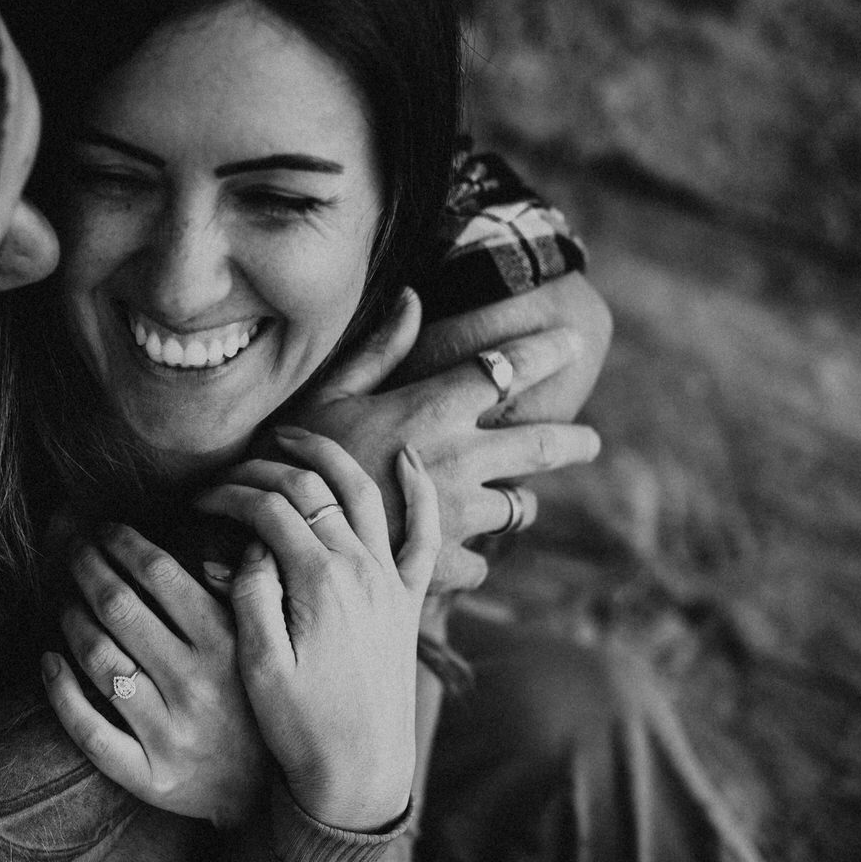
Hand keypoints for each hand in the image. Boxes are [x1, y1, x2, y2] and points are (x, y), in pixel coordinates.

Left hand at [41, 525, 270, 827]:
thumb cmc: (258, 705)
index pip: (161, 575)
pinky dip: (60, 690)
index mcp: (227, 645)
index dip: (124, 543)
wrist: (268, 796)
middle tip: (74, 551)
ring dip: (72, 619)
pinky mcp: (146, 774)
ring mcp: (168, 732)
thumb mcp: (263, 648)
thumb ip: (239, 596)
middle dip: (87, 568)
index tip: (106, 529)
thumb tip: (207, 543)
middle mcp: (195, 686)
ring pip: (99, 660)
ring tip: (66, 601)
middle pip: (120, 608)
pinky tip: (49, 661)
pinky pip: (88, 729)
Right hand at [193, 429, 440, 828]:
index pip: (267, 507)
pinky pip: (425, 532)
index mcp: (319, 582)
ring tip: (295, 439)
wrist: (361, 772)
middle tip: (228, 474)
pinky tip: (408, 457)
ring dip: (328, 456)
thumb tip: (252, 544)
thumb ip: (252, 594)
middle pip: (310, 489)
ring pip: (364, 491)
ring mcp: (391, 581)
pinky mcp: (408, 599)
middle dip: (262, 470)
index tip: (196, 502)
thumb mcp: (260, 665)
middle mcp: (362, 569)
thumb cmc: (302, 728)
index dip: (226, 494)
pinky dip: (419, 490)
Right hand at [285, 291, 602, 592]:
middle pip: (541, 445)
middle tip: (589, 442)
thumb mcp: (330, 394)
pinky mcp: (444, 563)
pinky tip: (455, 554)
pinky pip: (482, 562)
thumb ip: (380, 349)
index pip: (505, 368)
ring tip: (513, 506)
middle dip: (574, 442)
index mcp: (432, 409)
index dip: (545, 352)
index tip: (571, 341)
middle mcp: (458, 458)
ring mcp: (456, 514)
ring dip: (518, 505)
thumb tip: (414, 298)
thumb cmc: (292, 457)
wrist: (271, 534)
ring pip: (518, 509)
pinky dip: (473, 557)